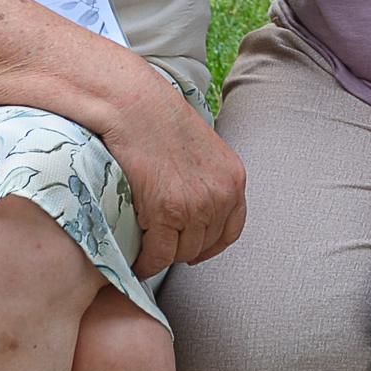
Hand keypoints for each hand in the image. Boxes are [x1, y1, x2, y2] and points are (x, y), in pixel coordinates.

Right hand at [102, 74, 246, 277]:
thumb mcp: (203, 149)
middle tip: (161, 246)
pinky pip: (158, 255)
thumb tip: (196, 207)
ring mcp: (196, 205)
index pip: (231, 230)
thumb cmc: (160, 120)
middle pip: (204, 245)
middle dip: (182, 248)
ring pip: (181, 253)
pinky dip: (147, 263)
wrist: (136, 107)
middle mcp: (221, 195)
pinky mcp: (167, 212)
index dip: (210, 245)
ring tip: (147, 253)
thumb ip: (208, 178)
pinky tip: (137, 262)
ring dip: (163, 256)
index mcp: (234, 178)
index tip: (194, 250)